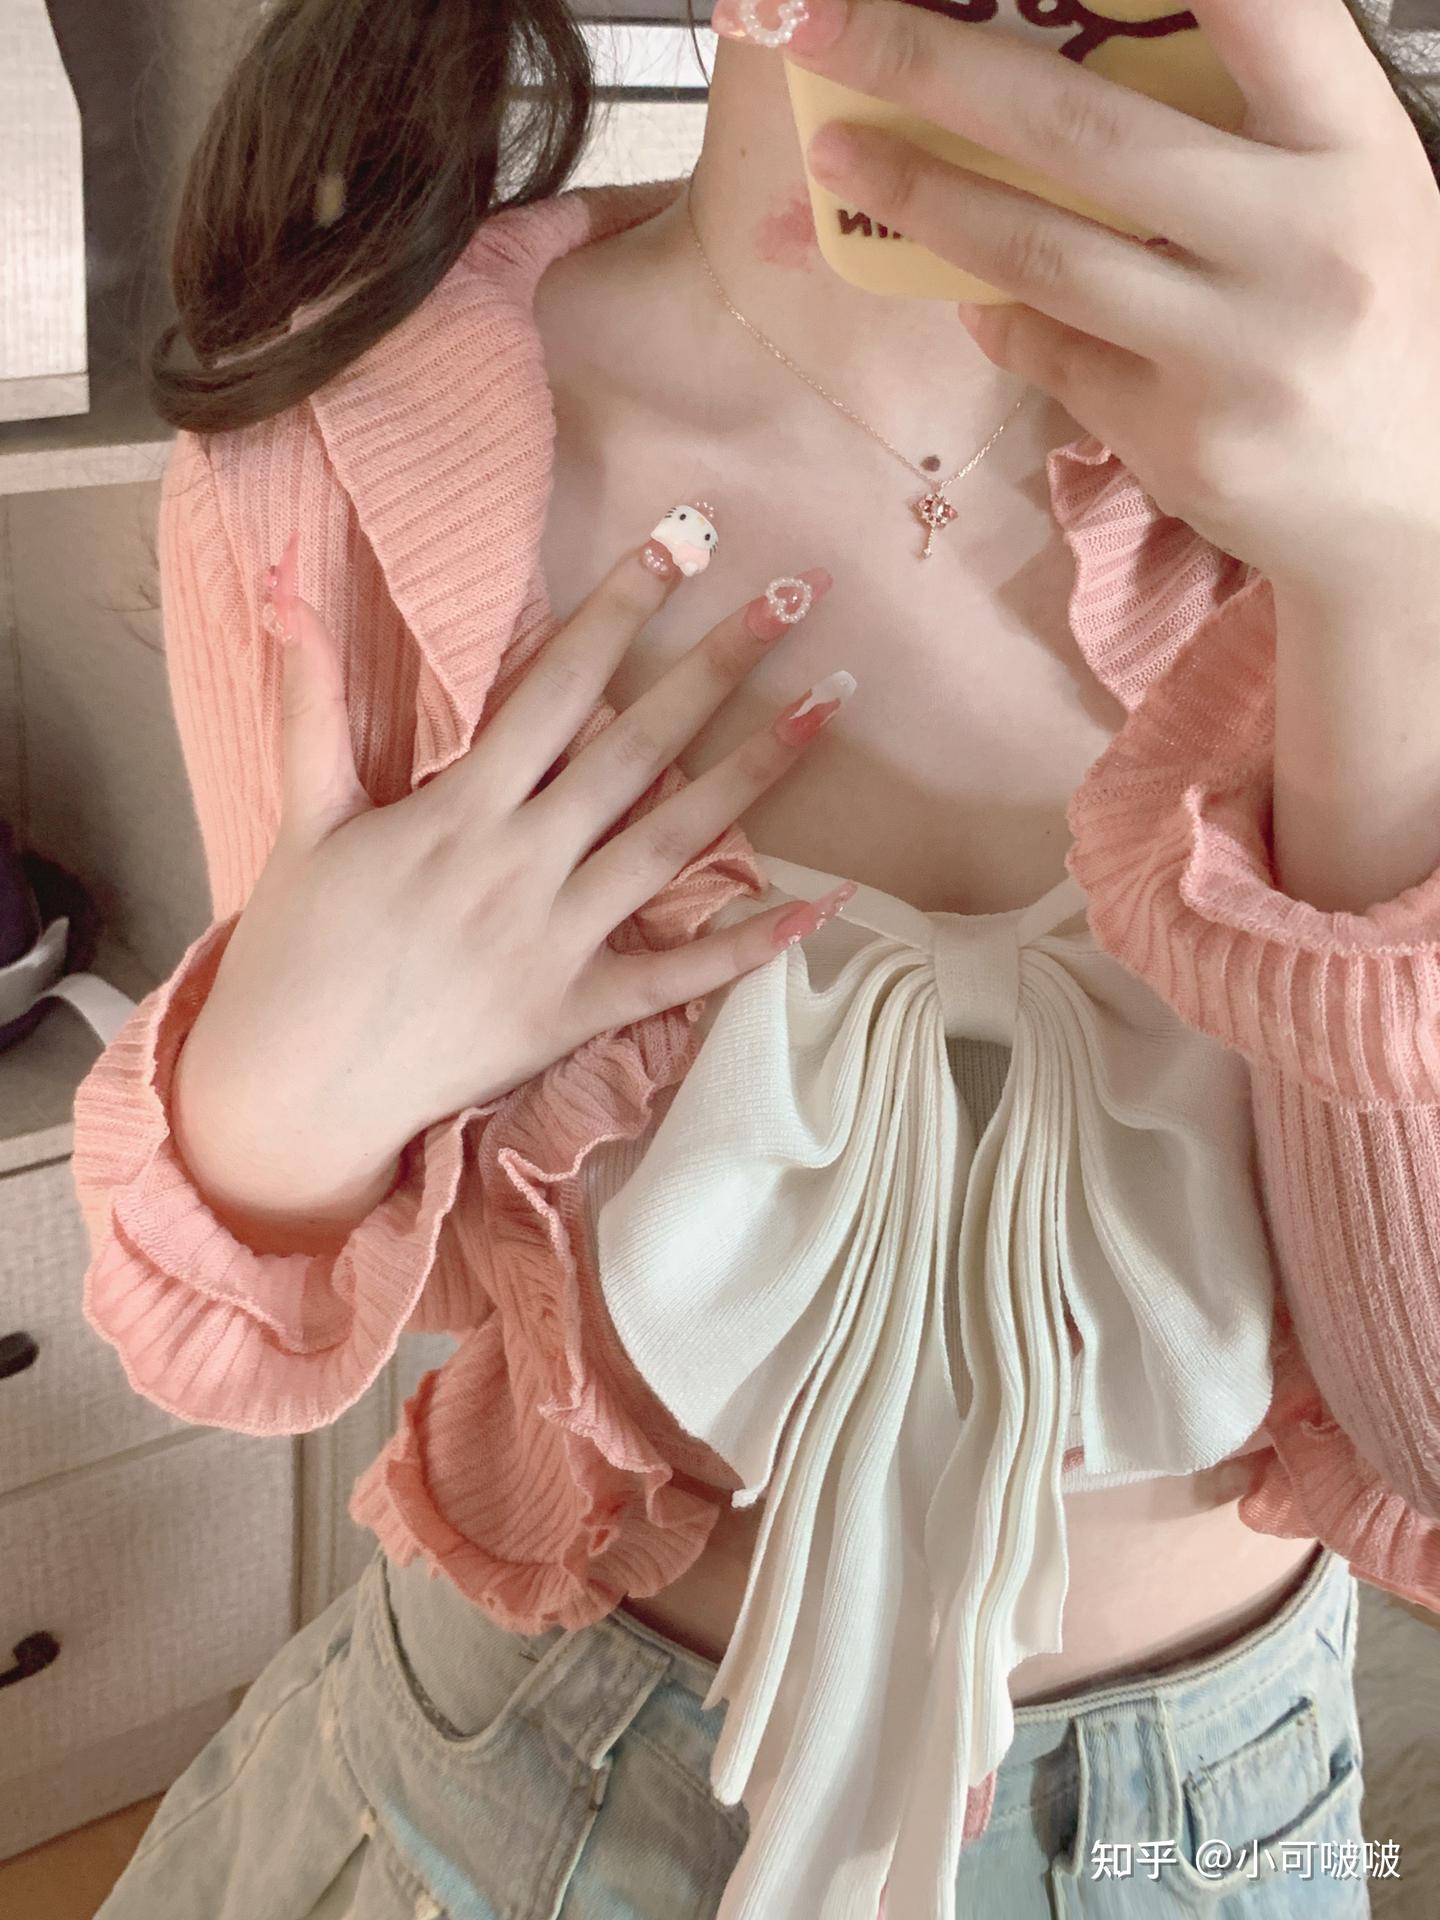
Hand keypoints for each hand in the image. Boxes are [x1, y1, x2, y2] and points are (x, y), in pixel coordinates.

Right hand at [172, 525, 854, 1246]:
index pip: (556, 690)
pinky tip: (821, 906)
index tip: (680, 544)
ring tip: (828, 708)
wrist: (295, 1088)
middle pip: (636, 750)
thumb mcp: (302, 820)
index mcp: (459, 810)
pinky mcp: (575, 1013)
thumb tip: (288, 584)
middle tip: (796, 598)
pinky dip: (747, 947)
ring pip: (674, 844)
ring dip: (755, 773)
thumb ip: (309, 704)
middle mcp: (522, 865)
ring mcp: (557, 942)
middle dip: (717, 668)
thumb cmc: (297, 948)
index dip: (620, 612)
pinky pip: (676, 978)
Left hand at [733, 0, 1439, 596]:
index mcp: (1356, 148)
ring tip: (842, 156)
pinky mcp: (1181, 441)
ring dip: (924, 197)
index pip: (1255, 5)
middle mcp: (1301, 240)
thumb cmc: (1369, 319)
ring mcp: (1237, 351)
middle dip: (936, 68)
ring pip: (1041, 254)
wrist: (1416, 511)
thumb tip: (1068, 52)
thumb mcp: (1351, 194)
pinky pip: (1051, 357)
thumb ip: (1246, 126)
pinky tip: (965, 294)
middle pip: (1085, 133)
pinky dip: (994, 316)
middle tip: (828, 26)